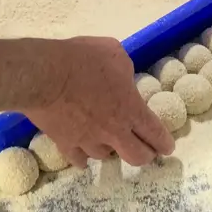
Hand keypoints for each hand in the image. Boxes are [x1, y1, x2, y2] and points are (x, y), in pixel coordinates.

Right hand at [22, 37, 174, 167]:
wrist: (44, 74)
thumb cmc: (82, 59)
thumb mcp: (113, 52)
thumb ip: (124, 70)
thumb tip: (122, 78)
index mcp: (130, 109)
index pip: (155, 134)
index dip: (164, 143)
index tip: (167, 148)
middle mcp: (113, 131)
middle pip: (137, 157)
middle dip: (145, 155)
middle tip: (144, 150)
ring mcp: (88, 140)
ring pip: (105, 156)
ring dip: (110, 150)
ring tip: (108, 142)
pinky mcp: (65, 143)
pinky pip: (78, 159)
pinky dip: (83, 158)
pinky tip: (83, 154)